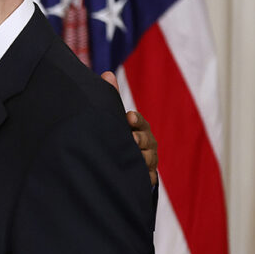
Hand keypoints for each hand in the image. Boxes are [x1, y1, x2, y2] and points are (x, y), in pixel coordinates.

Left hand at [101, 71, 158, 186]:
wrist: (121, 162)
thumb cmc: (118, 134)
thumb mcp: (114, 117)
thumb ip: (112, 97)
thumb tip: (106, 74)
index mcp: (138, 128)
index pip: (140, 122)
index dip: (136, 120)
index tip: (129, 117)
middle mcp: (146, 144)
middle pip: (146, 141)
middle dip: (140, 140)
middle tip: (132, 140)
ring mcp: (148, 160)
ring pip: (148, 160)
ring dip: (143, 159)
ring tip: (136, 159)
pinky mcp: (145, 177)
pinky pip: (148, 179)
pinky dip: (145, 179)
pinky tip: (140, 179)